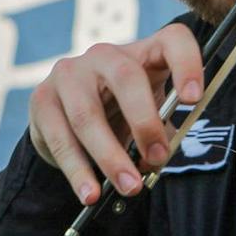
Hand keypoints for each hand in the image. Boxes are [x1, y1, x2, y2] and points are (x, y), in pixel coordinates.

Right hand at [28, 23, 203, 204]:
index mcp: (144, 54)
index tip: (194, 99)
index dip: (187, 64)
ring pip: (87, 114)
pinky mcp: (42, 99)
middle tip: (157, 158)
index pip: (172, 41)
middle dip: (144, 122)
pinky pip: (60, 138)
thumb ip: (158, 135)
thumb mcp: (147, 119)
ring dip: (110, 157)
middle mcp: (106, 55)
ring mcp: (70, 73)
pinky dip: (77, 170)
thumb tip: (155, 160)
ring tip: (129, 188)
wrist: (67, 118)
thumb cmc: (120, 116)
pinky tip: (90, 193)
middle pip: (127, 77)